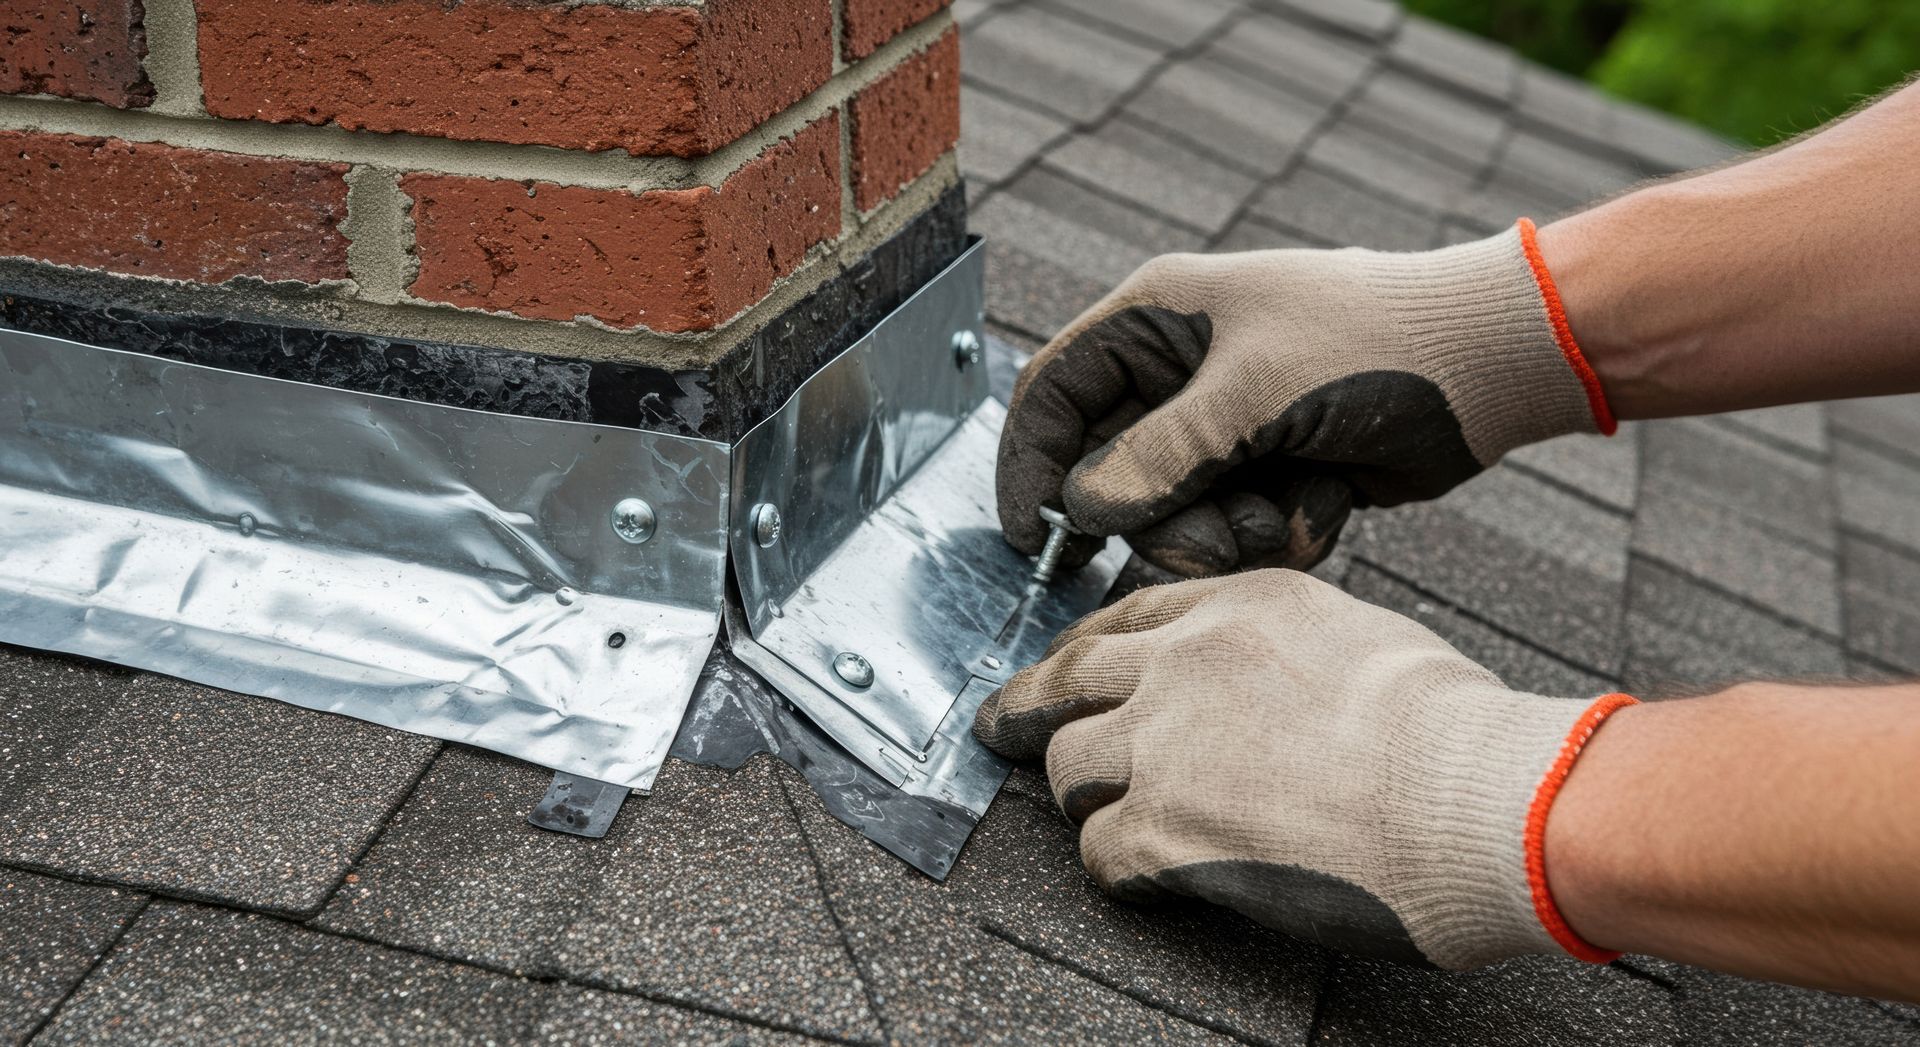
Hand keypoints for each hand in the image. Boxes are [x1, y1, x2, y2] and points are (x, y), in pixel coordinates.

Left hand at [972, 569, 1633, 968]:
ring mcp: (1165, 748)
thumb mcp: (1360, 635)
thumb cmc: (1452, 729)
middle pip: (1063, 683)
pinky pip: (1098, 853)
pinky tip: (1142, 875)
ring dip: (1080, 797)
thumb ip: (1282, 645)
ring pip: (1065, 768)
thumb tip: (1260, 676)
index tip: (1064, 668)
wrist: (1477, 800)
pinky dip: (1114, 868)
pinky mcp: (1165, 832)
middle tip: (1000, 728)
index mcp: (1237, 609)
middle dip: (1026, 709)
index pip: (1123, 617)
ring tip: (1100, 817)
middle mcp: (1184, 666)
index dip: (1081, 650)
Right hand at [996, 222, 1611, 577]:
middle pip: (1113, 474)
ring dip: (1228, 530)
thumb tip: (1081, 509)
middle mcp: (1183, 373)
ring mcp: (1231, 425)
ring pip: (1176, 515)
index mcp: (1159, 320)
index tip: (1031, 539)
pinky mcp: (1274, 468)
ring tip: (1284, 505)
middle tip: (1214, 534)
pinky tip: (1327, 498)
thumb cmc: (1376, 342)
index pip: (1053, 393)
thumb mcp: (1254, 393)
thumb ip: (1159, 456)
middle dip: (1163, 518)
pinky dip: (1279, 527)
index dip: (1031, 466)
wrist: (1495, 363)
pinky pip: (1236, 527)